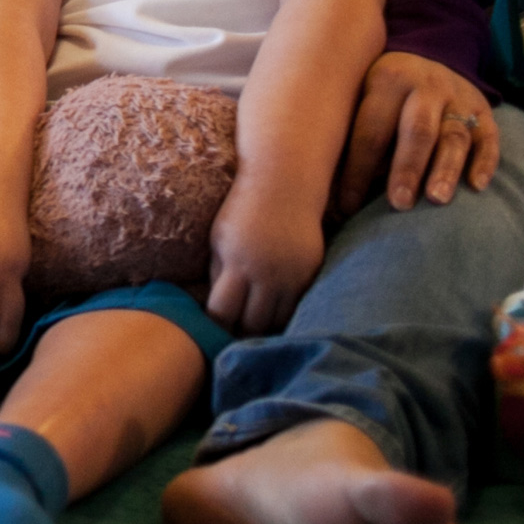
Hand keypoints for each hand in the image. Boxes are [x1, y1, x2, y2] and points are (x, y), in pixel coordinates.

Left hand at [206, 177, 326, 333]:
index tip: (212, 330)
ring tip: (255, 329)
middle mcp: (267, 273)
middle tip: (235, 336)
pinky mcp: (311, 273)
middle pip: (254, 323)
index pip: (223, 311)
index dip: (217, 325)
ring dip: (267, 326)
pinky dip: (287, 313)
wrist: (284, 187)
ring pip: (280, 320)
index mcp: (237, 263)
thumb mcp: (219, 239)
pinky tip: (276, 313)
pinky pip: (298, 305)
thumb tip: (218, 310)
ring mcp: (293, 275)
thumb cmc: (242, 211)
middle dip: (242, 332)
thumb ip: (218, 273)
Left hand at [337, 52, 502, 213]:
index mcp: (386, 79)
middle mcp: (426, 85)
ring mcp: (459, 97)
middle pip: (417, 130)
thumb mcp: (360, 97)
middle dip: (406, 168)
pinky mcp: (484, 112)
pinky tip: (477, 186)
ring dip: (446, 169)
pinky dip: (484, 163)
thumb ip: (349, 135)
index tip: (348, 205)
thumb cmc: (379, 95)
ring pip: (455, 136)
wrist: (422, 60)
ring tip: (437, 199)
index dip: (359, 170)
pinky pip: (489, 138)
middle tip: (399, 203)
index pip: (371, 130)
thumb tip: (327, 192)